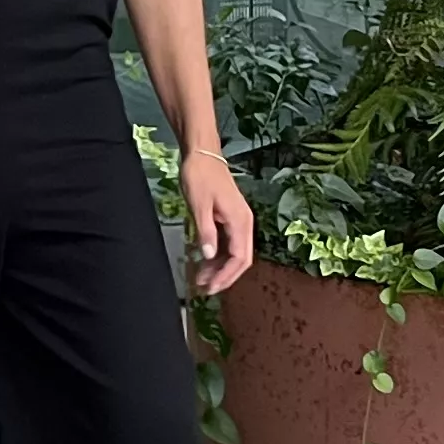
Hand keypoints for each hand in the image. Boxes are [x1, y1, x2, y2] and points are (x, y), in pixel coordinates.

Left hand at [180, 149, 256, 296]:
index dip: (226, 275)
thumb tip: (208, 256)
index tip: (210, 287)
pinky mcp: (230, 218)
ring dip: (219, 267)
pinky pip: (228, 243)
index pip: (239, 257)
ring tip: (201, 278)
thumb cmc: (200, 175)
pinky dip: (217, 255)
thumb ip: (205, 232)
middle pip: (241, 259)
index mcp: (240, 221)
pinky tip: (204, 262)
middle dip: (224, 276)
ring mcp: (238, 220)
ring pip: (234, 252)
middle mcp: (243, 223)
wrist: (202, 154)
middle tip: (205, 289)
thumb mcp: (199, 205)